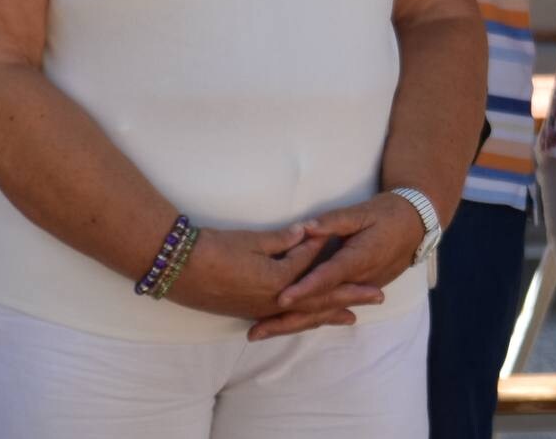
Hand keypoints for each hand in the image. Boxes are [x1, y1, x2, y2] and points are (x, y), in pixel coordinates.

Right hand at [169, 224, 352, 323]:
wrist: (178, 268)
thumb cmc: (214, 249)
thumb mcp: (252, 239)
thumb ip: (282, 239)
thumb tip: (307, 232)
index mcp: (279, 280)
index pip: (313, 266)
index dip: (331, 255)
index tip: (358, 251)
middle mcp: (274, 300)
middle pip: (318, 299)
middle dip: (349, 296)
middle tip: (377, 298)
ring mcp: (261, 309)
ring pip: (302, 315)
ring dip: (328, 315)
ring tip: (351, 317)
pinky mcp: (248, 311)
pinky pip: (284, 320)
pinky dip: (301, 321)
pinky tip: (308, 322)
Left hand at [253, 193, 425, 340]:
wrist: (418, 225)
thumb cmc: (389, 213)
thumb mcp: (362, 212)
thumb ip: (333, 221)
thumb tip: (305, 229)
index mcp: (359, 258)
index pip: (327, 277)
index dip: (304, 288)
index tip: (281, 298)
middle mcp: (359, 280)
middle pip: (321, 305)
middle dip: (287, 320)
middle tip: (256, 332)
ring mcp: (361, 289)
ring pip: (324, 312)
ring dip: (294, 324)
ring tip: (263, 332)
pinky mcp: (361, 291)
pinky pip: (332, 309)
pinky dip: (310, 319)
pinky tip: (290, 325)